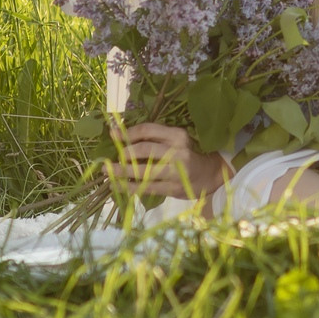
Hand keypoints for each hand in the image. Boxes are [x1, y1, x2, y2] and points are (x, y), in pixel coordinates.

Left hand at [104, 122, 228, 200]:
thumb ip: (154, 138)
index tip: (112, 135)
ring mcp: (177, 171)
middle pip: (145, 149)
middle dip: (124, 153)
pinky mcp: (174, 188)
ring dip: (123, 172)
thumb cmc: (186, 154)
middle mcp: (178, 151)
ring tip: (108, 173)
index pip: (148, 130)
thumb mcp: (175, 141)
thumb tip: (122, 137)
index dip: (128, 133)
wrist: (209, 174)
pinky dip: (131, 187)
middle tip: (109, 159)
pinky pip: (148, 187)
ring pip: (145, 171)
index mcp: (177, 135)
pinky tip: (119, 186)